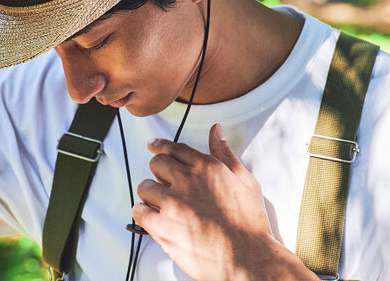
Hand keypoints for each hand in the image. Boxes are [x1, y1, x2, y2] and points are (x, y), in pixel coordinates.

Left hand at [132, 124, 296, 280]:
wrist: (251, 261)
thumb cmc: (251, 223)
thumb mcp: (245, 181)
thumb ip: (225, 153)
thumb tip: (216, 130)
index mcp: (206, 167)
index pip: (173, 148)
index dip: (160, 146)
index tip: (153, 146)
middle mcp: (187, 180)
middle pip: (156, 163)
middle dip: (159, 172)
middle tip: (165, 184)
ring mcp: (173, 204)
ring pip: (145, 186)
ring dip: (151, 193)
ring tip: (161, 203)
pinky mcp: (163, 227)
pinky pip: (139, 211)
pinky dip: (143, 213)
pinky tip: (152, 217)